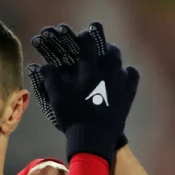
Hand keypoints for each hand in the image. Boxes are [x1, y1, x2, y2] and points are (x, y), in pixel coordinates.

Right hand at [27, 22, 138, 162]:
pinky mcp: (128, 95)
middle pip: (108, 50)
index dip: (84, 37)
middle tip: (95, 41)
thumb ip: (51, 80)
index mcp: (88, 73)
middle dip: (101, 43)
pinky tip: (122, 72)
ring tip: (107, 55)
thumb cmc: (72, 119)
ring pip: (119, 61)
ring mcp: (120, 84)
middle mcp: (107, 74)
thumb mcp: (57, 100)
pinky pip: (131, 76)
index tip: (80, 34)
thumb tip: (43, 65)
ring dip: (112, 55)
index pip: (88, 46)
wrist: (94, 139)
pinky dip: (127, 71)